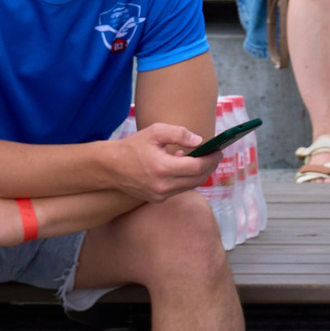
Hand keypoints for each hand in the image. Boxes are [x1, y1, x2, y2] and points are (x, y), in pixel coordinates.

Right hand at [104, 122, 218, 199]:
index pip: (197, 167)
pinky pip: (179, 190)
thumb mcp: (155, 132)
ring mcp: (159, 195)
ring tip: (204, 159)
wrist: (110, 167)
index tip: (219, 150)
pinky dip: (186, 179)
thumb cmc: (133, 146)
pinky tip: (185, 167)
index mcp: (163, 168)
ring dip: (200, 174)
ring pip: (190, 186)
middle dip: (210, 167)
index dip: (212, 159)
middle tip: (216, 155)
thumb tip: (199, 141)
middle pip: (198, 180)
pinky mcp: (156, 199)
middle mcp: (163, 186)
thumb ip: (179, 134)